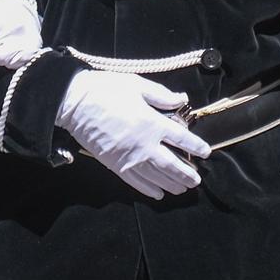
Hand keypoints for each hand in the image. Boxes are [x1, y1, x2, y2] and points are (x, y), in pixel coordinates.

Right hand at [56, 70, 210, 199]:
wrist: (74, 102)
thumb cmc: (106, 90)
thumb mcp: (137, 85)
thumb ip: (161, 95)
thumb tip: (181, 100)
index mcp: (152, 123)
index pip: (182, 139)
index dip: (196, 146)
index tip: (205, 152)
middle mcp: (144, 144)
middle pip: (172, 164)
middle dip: (187, 174)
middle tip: (196, 180)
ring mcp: (129, 157)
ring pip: (156, 176)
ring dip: (172, 184)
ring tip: (182, 189)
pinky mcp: (114, 164)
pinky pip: (135, 181)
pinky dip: (148, 189)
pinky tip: (158, 194)